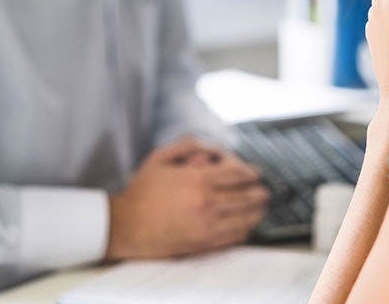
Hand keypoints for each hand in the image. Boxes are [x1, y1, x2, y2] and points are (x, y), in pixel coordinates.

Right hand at [104, 138, 268, 259]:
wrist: (125, 225)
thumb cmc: (142, 191)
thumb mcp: (161, 157)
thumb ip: (190, 145)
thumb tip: (214, 149)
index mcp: (198, 179)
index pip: (238, 174)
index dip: (251, 173)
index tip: (255, 174)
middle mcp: (206, 202)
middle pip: (248, 196)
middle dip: (260, 192)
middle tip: (264, 191)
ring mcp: (207, 225)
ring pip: (246, 218)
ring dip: (257, 211)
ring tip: (260, 207)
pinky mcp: (203, 243)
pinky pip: (235, 237)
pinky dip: (245, 229)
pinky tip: (245, 224)